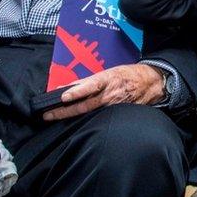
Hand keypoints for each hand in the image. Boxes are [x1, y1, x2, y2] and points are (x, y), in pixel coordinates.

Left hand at [42, 63, 164, 120]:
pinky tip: (72, 123)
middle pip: (84, 105)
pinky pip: (97, 117)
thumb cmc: (126, 76)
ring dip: (70, 116)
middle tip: (48, 114)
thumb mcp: (108, 73)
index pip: (90, 86)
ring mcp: (112, 106)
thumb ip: (87, 82)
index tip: (63, 96)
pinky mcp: (116, 114)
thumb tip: (66, 87)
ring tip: (54, 117)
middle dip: (64, 110)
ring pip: (89, 113)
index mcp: (107, 80)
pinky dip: (84, 120)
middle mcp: (109, 95)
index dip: (77, 91)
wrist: (149, 83)